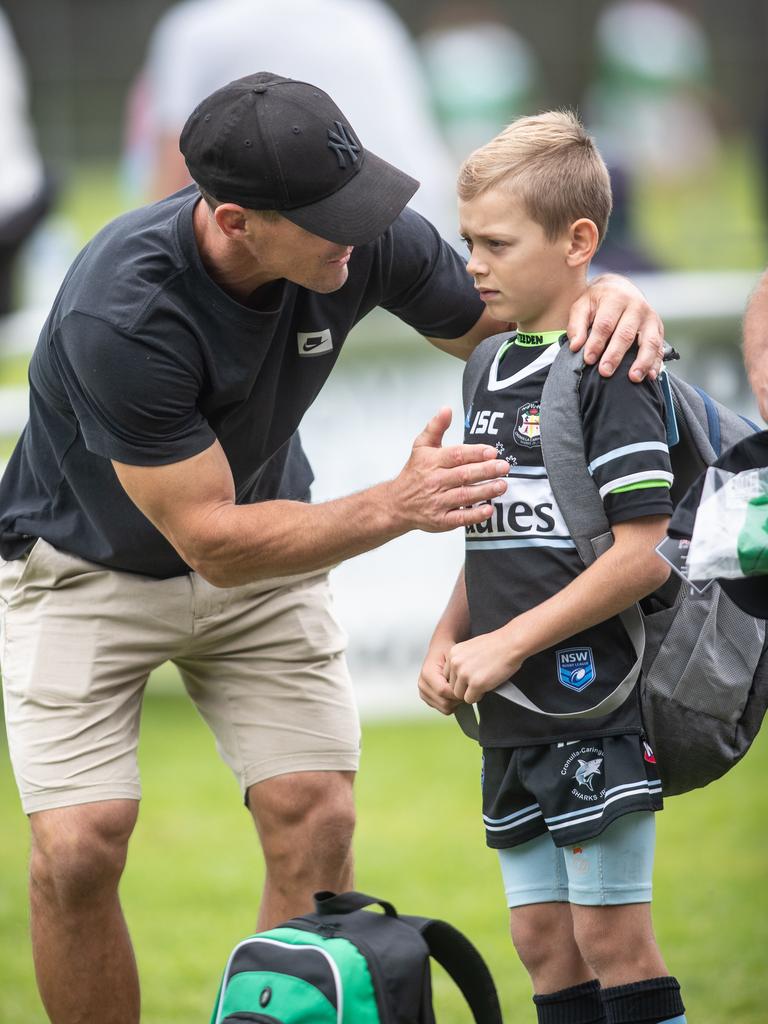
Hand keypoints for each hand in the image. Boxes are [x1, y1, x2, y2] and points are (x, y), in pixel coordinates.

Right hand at [388, 408, 508, 532]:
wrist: (397, 503)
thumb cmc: (414, 473)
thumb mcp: (421, 446)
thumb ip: (435, 427)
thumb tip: (447, 409)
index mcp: (432, 462)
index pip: (456, 455)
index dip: (475, 453)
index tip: (492, 452)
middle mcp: (435, 481)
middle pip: (463, 475)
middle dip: (486, 471)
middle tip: (504, 467)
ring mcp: (438, 502)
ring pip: (464, 495)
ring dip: (485, 491)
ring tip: (502, 485)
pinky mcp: (441, 520)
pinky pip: (460, 518)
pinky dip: (474, 515)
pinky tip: (488, 510)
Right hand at [418, 641, 461, 714]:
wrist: (439, 648)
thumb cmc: (448, 651)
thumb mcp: (454, 657)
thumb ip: (457, 672)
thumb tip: (462, 688)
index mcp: (427, 673)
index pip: (443, 691)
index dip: (458, 693)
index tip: (467, 687)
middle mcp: (422, 684)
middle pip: (444, 703)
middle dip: (458, 699)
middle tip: (466, 689)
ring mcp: (423, 692)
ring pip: (444, 708)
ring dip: (455, 702)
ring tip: (459, 689)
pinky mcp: (426, 698)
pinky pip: (442, 708)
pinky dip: (451, 703)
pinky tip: (453, 692)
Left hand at [445, 628, 524, 704]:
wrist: (511, 643)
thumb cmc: (496, 644)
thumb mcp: (470, 648)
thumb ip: (461, 661)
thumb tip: (459, 676)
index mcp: (453, 653)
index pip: (447, 675)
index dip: (459, 679)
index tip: (468, 679)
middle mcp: (455, 663)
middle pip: (452, 686)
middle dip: (464, 687)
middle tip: (476, 683)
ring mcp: (465, 674)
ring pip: (459, 695)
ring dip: (470, 693)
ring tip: (482, 684)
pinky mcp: (476, 684)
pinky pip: (470, 699)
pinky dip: (478, 697)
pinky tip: (486, 687)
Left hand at [567, 273, 664, 381]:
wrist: (621, 288)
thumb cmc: (598, 302)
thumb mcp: (582, 306)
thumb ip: (577, 325)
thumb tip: (575, 346)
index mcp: (615, 298)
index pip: (605, 324)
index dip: (596, 343)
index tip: (588, 359)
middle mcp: (636, 306)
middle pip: (626, 334)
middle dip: (615, 355)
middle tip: (605, 372)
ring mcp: (650, 318)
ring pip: (649, 341)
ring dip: (642, 361)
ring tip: (633, 378)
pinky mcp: (658, 328)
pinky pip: (660, 347)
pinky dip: (656, 362)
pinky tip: (651, 376)